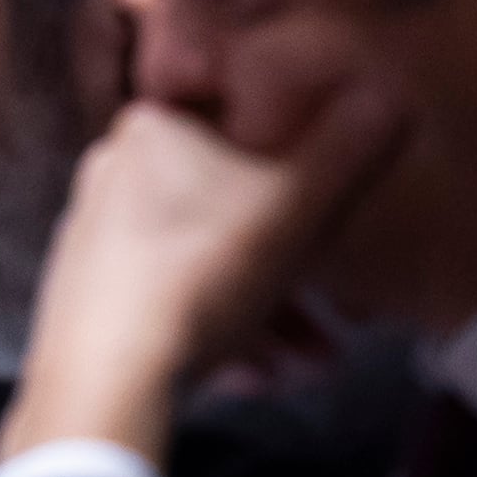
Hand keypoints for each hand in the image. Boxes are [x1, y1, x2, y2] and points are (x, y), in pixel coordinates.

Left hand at [0, 76, 408, 463]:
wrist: (104, 381)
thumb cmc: (203, 274)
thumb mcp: (294, 206)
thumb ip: (346, 148)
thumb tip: (389, 95)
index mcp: (155, 126)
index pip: (243, 124)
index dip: (299, 168)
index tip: (335, 214)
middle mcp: (114, 169)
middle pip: (231, 206)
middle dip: (294, 266)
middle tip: (337, 317)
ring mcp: (96, 237)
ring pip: (207, 264)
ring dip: (268, 314)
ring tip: (312, 366)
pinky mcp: (88, 299)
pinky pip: (172, 303)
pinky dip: (221, 335)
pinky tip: (261, 380)